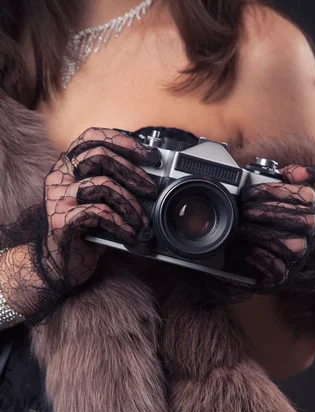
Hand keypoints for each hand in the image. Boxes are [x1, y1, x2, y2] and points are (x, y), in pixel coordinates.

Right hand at [0, 127, 160, 322]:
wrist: (63, 265)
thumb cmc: (86, 232)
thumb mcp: (102, 203)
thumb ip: (116, 186)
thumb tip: (152, 182)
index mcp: (68, 167)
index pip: (91, 137)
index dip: (121, 140)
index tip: (148, 154)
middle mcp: (59, 177)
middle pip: (99, 156)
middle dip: (133, 172)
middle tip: (152, 189)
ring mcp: (57, 199)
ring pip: (102, 185)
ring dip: (130, 203)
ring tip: (142, 222)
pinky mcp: (61, 221)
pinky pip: (98, 213)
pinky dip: (120, 224)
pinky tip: (130, 235)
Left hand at [234, 163, 314, 293]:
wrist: (232, 253)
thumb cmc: (256, 219)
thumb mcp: (270, 192)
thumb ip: (289, 176)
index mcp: (307, 210)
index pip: (307, 197)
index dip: (277, 192)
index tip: (250, 192)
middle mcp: (307, 234)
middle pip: (303, 221)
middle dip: (269, 213)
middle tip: (244, 210)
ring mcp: (296, 256)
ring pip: (293, 245)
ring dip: (263, 235)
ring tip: (242, 229)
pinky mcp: (281, 276)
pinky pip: (279, 269)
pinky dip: (261, 258)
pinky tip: (247, 250)